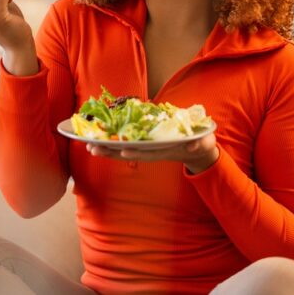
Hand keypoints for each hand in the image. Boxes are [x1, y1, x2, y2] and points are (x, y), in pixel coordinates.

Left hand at [86, 133, 218, 173]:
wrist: (199, 149)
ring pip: (126, 152)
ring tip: (89, 147)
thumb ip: (200, 143)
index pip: (149, 152)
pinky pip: (127, 147)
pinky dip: (113, 147)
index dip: (136, 151)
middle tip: (93, 148)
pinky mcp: (146, 147)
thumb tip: (195, 145)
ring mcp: (149, 150)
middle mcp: (155, 152)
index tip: (122, 150)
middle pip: (132, 153)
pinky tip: (99, 143)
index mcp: (168, 149)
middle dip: (112, 152)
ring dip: (108, 150)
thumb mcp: (204, 141)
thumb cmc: (202, 141)